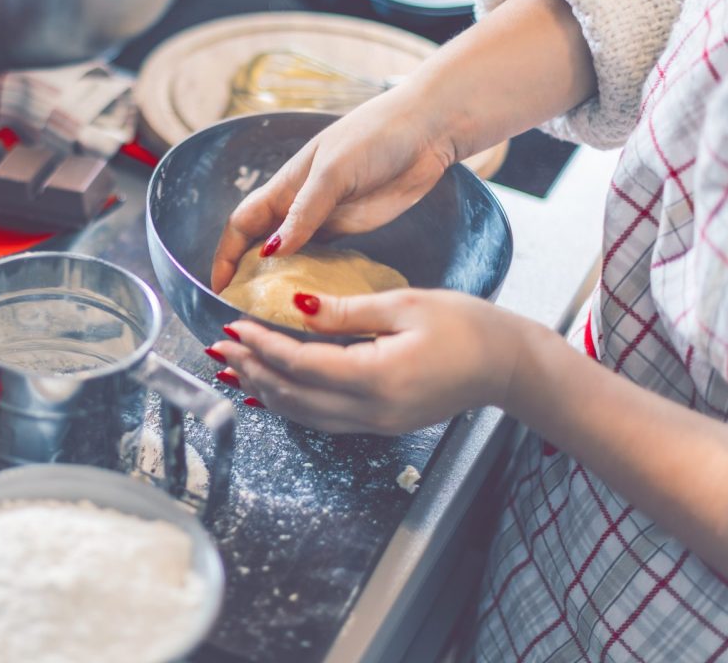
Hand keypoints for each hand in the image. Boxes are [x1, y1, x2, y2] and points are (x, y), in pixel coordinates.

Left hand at [209, 289, 530, 434]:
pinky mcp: (380, 423)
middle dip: (251, 370)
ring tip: (233, 368)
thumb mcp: (404, 304)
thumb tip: (296, 306)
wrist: (509, 366)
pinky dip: (290, 403)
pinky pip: (322, 419)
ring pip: (303, 414)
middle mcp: (372, 409)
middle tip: (218, 347)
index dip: (262, 346)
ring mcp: (376, 422)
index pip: (302, 364)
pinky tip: (270, 391)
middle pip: (294, 395)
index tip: (233, 326)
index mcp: (378, 376)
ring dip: (264, 390)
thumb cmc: (467, 326)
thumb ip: (345, 311)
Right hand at [210, 88, 454, 291]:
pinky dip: (311, 276)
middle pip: (260, 243)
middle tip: (244, 309)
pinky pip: (322, 257)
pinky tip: (311, 296)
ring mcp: (325, 217)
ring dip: (279, 279)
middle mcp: (298, 205)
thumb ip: (304, 213)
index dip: (226, 254)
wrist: (426, 130)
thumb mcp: (333, 172)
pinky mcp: (350, 228)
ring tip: (273, 312)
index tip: (219, 286)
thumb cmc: (374, 137)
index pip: (242, 224)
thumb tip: (269, 253)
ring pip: (290, 254)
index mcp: (286, 186)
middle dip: (246, 273)